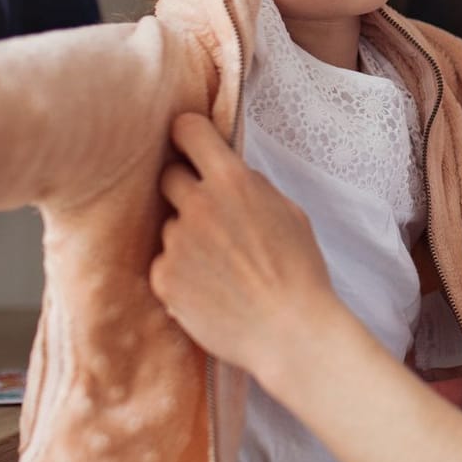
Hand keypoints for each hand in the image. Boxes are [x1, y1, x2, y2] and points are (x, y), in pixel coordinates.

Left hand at [150, 113, 342, 386]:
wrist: (290, 331)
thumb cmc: (299, 271)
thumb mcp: (288, 212)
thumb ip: (251, 186)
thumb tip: (227, 172)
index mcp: (232, 182)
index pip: (188, 130)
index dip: (187, 133)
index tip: (187, 141)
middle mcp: (197, 206)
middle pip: (169, 176)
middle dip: (185, 188)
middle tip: (208, 213)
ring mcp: (176, 243)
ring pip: (170, 226)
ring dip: (187, 237)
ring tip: (221, 267)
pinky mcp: (163, 278)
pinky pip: (164, 262)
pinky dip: (181, 272)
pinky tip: (210, 289)